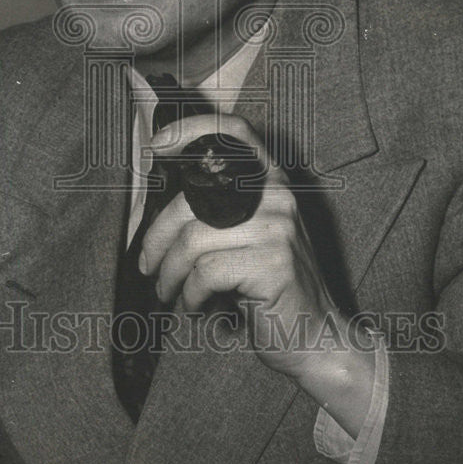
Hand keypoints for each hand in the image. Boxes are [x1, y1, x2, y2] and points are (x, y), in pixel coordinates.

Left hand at [140, 112, 376, 436]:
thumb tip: (158, 202)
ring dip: (169, 272)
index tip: (157, 146)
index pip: (234, 131)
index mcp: (272, 181)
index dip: (192, 128)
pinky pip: (206, 272)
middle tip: (147, 262)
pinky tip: (193, 306)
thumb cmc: (269, 286)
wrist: (315, 336)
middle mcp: (278, 195)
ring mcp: (278, 228)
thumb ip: (220, 209)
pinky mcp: (272, 263)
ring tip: (167, 290)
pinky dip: (189, 294)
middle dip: (157, 236)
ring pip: (193, 240)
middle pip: (192, 199)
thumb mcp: (250, 235)